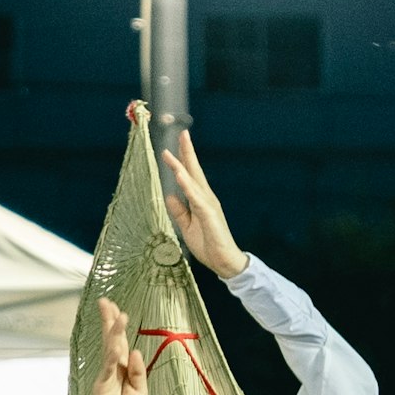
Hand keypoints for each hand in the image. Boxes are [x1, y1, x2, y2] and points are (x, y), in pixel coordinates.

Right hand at [85, 298, 151, 394]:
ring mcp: (106, 376)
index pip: (120, 342)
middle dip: (108, 321)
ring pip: (110, 350)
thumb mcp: (141, 390)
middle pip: (110, 340)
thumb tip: (137, 351)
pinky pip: (108, 369)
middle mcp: (113, 368)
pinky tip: (115, 344)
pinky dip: (112, 357)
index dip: (118, 326)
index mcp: (124, 367)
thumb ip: (139, 371)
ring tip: (117, 316)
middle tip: (106, 302)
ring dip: (114, 333)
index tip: (117, 308)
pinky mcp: (101, 386)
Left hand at [151, 112, 247, 279]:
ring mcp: (209, 205)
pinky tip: (179, 174)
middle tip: (182, 133)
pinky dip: (186, 185)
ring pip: (193, 181)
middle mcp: (206, 198)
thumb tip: (169, 195)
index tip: (176, 144)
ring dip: (182, 165)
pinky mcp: (209, 215)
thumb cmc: (209, 244)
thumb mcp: (187, 226)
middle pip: (195, 171)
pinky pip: (195, 197)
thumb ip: (179, 210)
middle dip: (188, 152)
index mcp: (201, 200)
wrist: (224, 261)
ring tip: (172, 152)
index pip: (191, 176)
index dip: (183, 159)